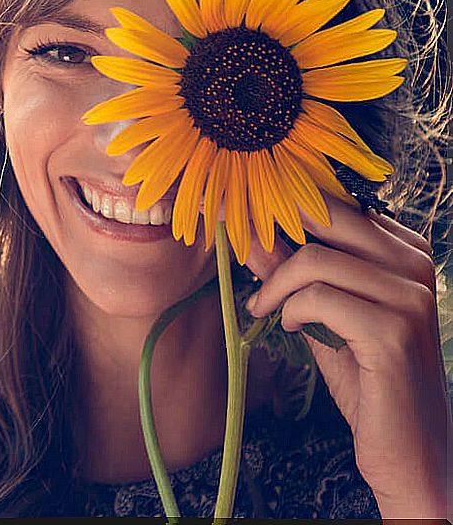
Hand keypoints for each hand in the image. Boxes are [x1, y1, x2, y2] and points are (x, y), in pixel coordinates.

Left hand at [242, 195, 450, 518]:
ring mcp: (411, 298)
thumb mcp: (324, 315)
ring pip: (315, 260)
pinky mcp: (393, 333)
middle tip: (240, 255)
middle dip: (270, 235)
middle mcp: (416, 266)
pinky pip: (318, 299)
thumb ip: (294, 275)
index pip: (336, 205)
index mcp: (406, 252)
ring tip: (264, 309)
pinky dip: (290, 311)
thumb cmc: (369, 380)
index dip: (283, 209)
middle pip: (325, 219)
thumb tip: (252, 235)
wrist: (409, 451)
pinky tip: (289, 328)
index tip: (243, 221)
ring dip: (275, 286)